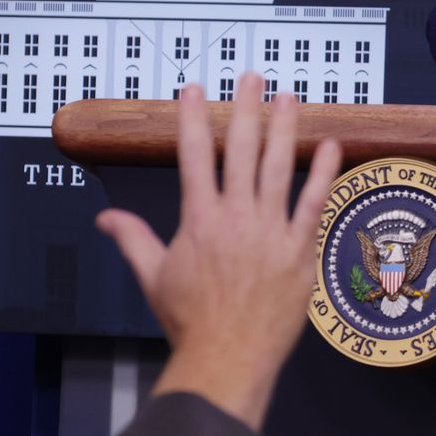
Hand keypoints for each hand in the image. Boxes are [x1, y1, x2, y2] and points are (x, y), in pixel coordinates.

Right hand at [96, 75, 342, 429]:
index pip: (192, 159)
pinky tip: (330, 147)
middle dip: (245, 111)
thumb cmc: (190, 321)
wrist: (226, 357)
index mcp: (198, 221)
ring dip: (284, 130)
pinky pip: (314, 205)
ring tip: (289, 98)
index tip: (194, 90)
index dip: (192, 120)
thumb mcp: (153, 277)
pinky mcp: (299, 251)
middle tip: (252, 78)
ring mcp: (270, 233)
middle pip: (239, 152)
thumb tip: (105, 219)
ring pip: (278, 169)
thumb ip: (133, 240)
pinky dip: (322, 175)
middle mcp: (235, 219)